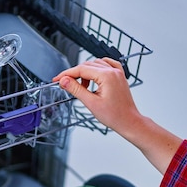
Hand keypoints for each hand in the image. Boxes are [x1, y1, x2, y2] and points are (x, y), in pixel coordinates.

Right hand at [53, 58, 182, 174]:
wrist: (129, 122)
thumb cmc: (115, 116)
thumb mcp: (91, 103)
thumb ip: (76, 89)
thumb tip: (64, 81)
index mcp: (107, 76)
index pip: (81, 69)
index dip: (66, 74)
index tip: (57, 79)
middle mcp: (113, 71)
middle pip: (87, 65)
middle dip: (74, 74)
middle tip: (65, 84)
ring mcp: (117, 72)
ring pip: (95, 64)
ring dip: (85, 72)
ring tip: (81, 87)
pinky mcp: (119, 76)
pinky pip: (106, 65)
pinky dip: (96, 69)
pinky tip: (92, 77)